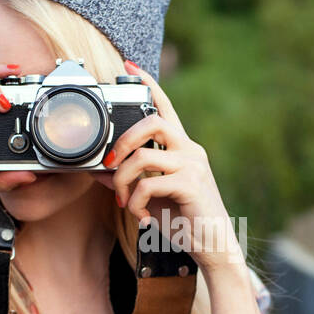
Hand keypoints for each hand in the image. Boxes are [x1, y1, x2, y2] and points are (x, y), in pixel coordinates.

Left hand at [95, 60, 242, 271]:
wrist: (213, 246)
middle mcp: (191, 151)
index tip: (129, 67)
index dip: (148, 85)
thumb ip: (130, 179)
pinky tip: (142, 217)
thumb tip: (100, 172)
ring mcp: (193, 166)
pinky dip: (136, 203)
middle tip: (109, 162)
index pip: (166, 107)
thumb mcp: (153, 197)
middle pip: (152, 121)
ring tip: (122, 200)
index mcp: (184, 148)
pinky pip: (148, 185)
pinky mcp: (191, 185)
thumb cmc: (185, 220)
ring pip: (143, 156)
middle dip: (123, 139)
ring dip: (122, 180)